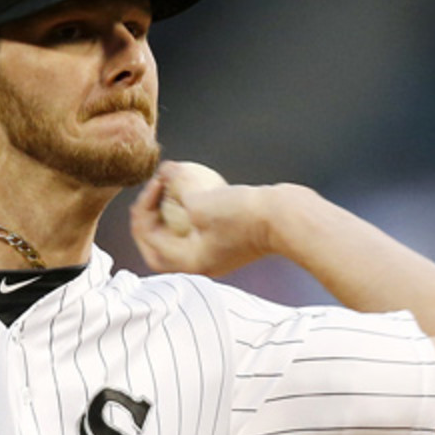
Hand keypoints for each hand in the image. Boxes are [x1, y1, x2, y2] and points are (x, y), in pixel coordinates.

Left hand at [129, 161, 272, 276]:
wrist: (290, 219)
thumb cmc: (246, 215)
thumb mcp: (202, 200)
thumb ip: (178, 186)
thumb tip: (165, 170)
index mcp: (188, 263)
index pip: (150, 239)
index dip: (144, 209)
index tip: (154, 183)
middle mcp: (200, 264)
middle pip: (160, 246)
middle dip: (149, 220)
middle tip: (152, 193)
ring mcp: (216, 254)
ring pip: (180, 237)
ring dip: (170, 214)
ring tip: (169, 188)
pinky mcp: (230, 242)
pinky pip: (200, 229)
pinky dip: (191, 211)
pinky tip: (196, 188)